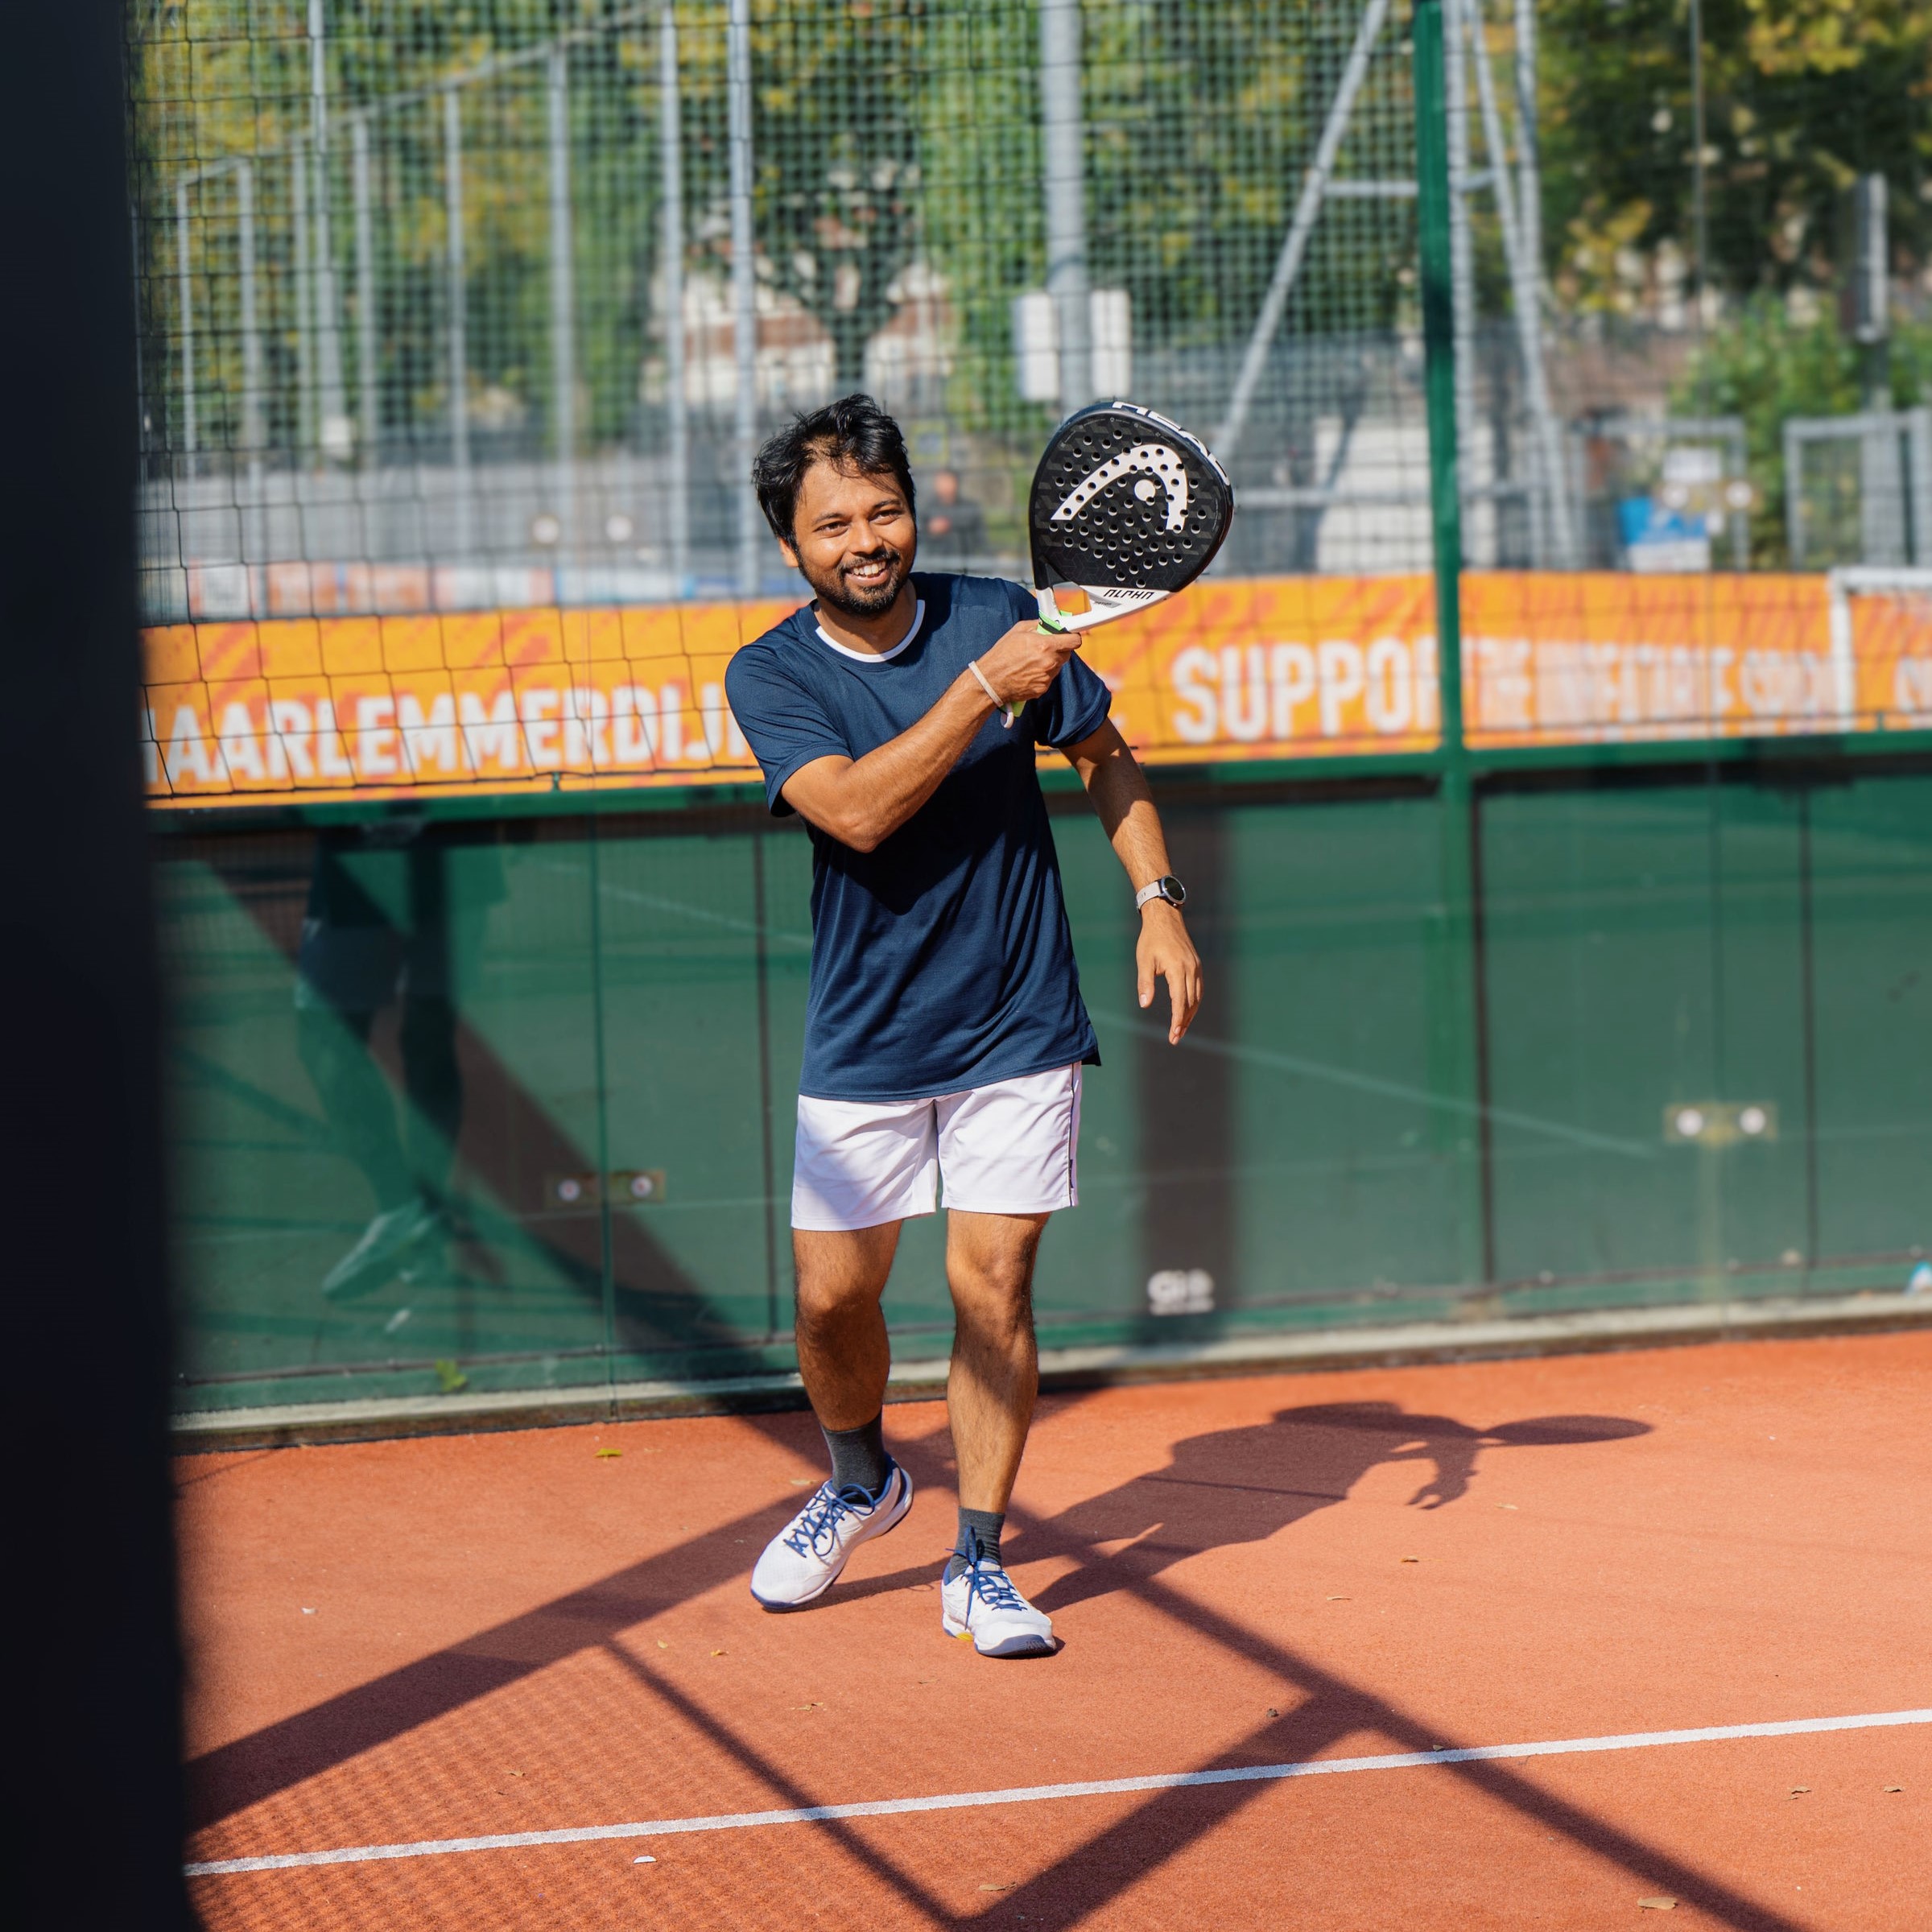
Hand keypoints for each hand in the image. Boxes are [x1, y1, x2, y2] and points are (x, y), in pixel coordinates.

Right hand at [973, 619, 1079, 706]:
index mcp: (1045, 646)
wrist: (991, 680)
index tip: (1070, 637)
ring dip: (1050, 662)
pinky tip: (1029, 671)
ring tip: (1032, 661)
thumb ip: (1038, 625)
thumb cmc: (1002, 655)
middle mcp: (1049, 663)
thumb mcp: (1018, 631)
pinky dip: (1042, 674)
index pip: (1074, 641)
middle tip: (1045, 647)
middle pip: (1067, 654)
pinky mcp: (1042, 688)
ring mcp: (1046, 677)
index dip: (1073, 638)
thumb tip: (1049, 623)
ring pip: (1057, 667)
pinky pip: (1049, 678)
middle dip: (1059, 649)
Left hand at [1137, 901, 1201, 1043]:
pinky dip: (1194, 1002)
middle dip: (1184, 1022)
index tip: (1173, 1035)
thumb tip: (1145, 1005)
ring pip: (1197, 997)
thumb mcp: (1144, 961)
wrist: (1165, 918)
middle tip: (1175, 1038)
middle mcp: (1191, 970)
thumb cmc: (1151, 939)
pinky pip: (1198, 988)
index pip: (1180, 1002)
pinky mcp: (1196, 965)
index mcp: (1178, 970)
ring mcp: (1196, 967)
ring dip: (1190, 1014)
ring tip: (1181, 1028)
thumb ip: (1145, 984)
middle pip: (1191, 1003)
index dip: (1177, 1021)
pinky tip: (1187, 1009)